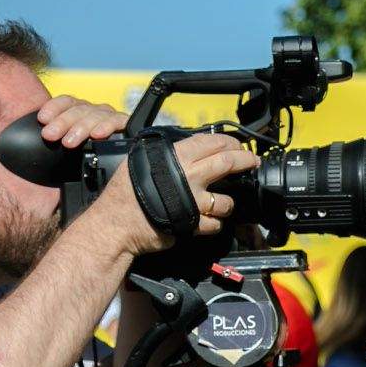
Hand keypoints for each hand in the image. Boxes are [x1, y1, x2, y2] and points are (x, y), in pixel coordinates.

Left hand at [34, 95, 126, 148]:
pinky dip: (106, 126)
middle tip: (49, 135)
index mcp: (79, 111)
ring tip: (69, 143)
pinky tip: (97, 135)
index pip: (66, 101)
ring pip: (94, 115)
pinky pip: (116, 121)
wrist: (122, 165)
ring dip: (80, 127)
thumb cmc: (89, 155)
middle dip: (62, 122)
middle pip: (78, 110)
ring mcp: (109, 116)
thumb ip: (59, 140)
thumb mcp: (70, 145)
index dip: (53, 107)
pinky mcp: (124, 123)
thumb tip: (44, 140)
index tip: (43, 119)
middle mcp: (94, 111)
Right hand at [92, 130, 259, 255]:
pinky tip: (207, 222)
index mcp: (174, 158)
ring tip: (221, 203)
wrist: (114, 224)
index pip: (210, 142)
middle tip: (252, 161)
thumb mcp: (140, 162)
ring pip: (226, 200)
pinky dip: (214, 224)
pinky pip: (215, 224)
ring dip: (227, 203)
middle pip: (226, 162)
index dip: (229, 142)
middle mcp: (187, 176)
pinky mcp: (193, 223)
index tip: (238, 146)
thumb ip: (165, 155)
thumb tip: (186, 149)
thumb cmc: (124, 195)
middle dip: (245, 159)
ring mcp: (192, 201)